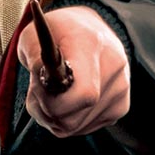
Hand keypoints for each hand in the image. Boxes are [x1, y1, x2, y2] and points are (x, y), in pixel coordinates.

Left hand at [17, 5, 129, 136]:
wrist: (86, 27)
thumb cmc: (54, 31)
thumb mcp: (33, 35)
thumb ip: (34, 61)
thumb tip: (45, 89)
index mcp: (91, 43)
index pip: (83, 93)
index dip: (52, 103)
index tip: (37, 87)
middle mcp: (114, 66)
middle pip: (73, 117)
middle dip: (45, 110)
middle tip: (36, 90)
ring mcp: (121, 88)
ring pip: (75, 127)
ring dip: (53, 116)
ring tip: (49, 91)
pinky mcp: (121, 105)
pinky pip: (84, 128)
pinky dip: (68, 118)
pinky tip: (66, 97)